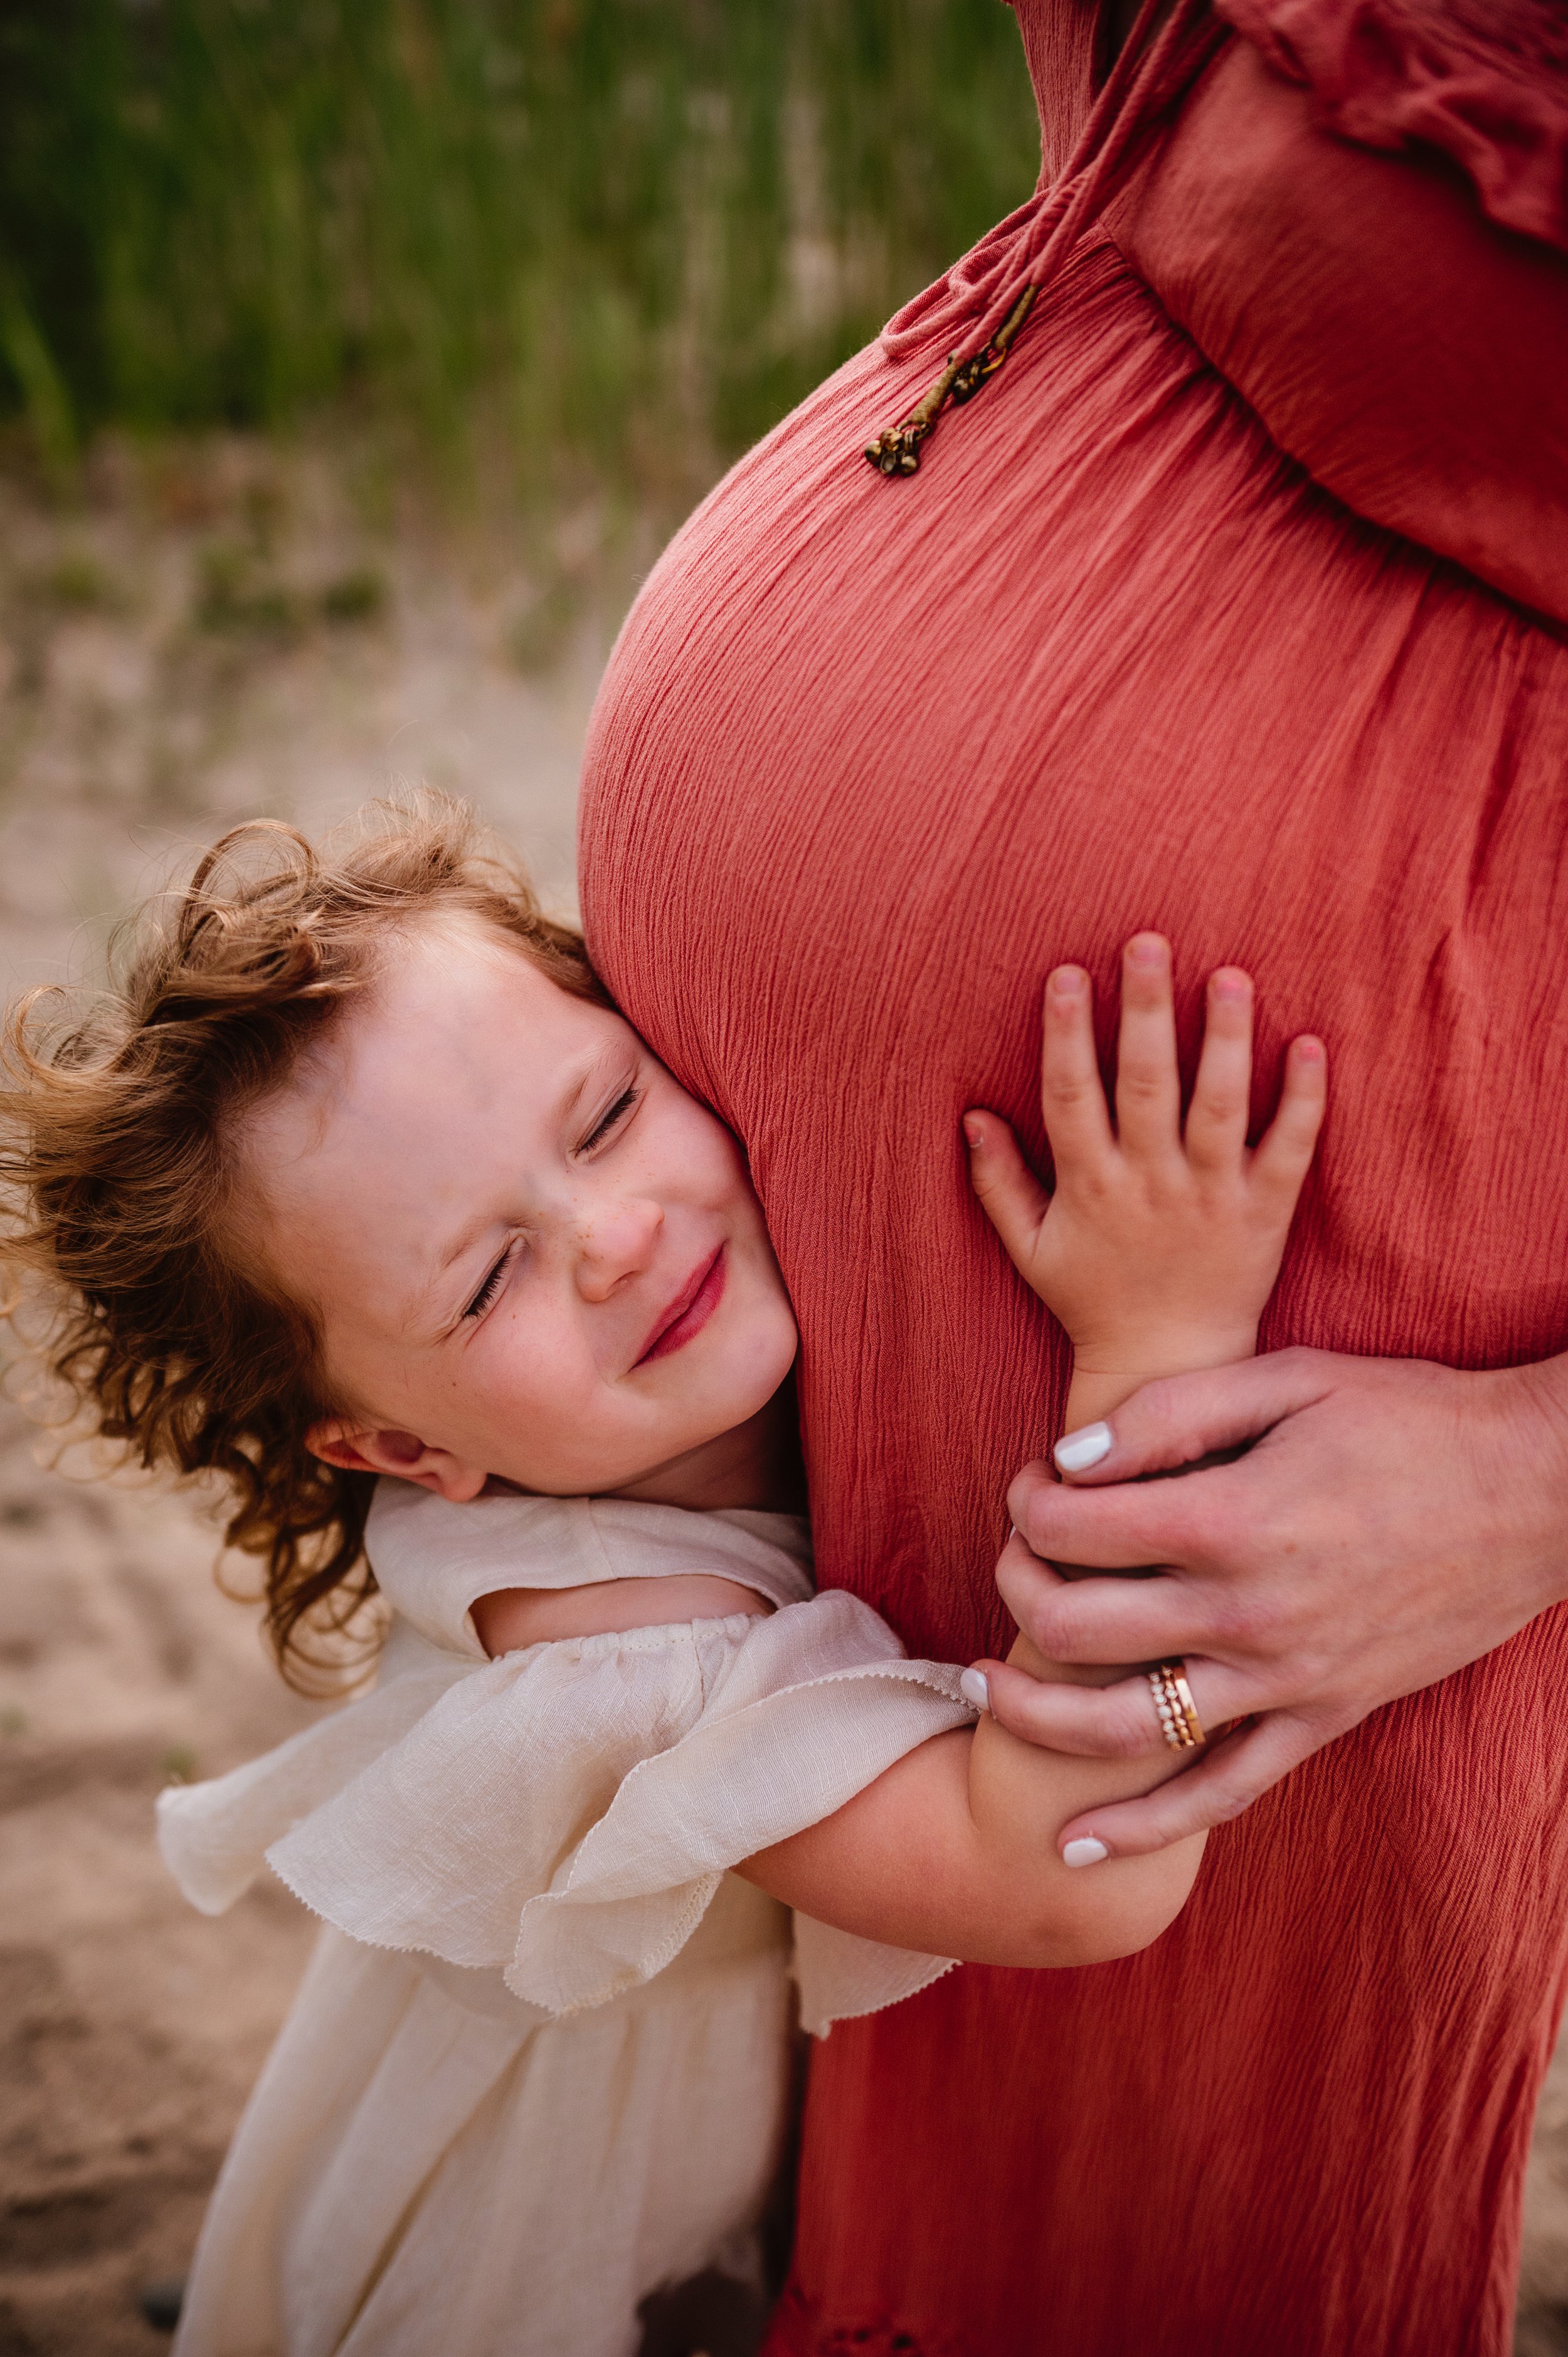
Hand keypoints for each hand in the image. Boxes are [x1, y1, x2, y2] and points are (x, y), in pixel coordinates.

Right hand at [963, 936, 1324, 1395]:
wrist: (1169, 1367)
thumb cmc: (1091, 1300)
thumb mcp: (1030, 1248)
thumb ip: (997, 1181)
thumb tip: (970, 1113)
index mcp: (1091, 1187)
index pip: (1072, 1097)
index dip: (1067, 1034)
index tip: (1067, 972)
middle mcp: (1151, 1186)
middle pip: (1147, 1087)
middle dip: (1145, 1012)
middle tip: (1147, 941)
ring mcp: (1212, 1198)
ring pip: (1219, 1108)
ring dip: (1225, 1039)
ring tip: (1230, 974)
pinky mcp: (1265, 1213)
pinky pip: (1289, 1149)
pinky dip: (1303, 1098)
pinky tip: (1309, 1042)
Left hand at [969, 1346, 1567, 1858]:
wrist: (1538, 1491)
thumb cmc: (1410, 1418)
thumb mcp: (1289, 1377)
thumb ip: (1169, 1411)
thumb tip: (1064, 1460)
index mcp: (1234, 1517)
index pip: (1073, 1529)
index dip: (1028, 1503)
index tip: (1034, 1485)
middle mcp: (1250, 1612)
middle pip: (1076, 1628)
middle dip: (1017, 1588)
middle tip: (1015, 1560)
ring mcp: (1287, 1680)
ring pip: (1125, 1729)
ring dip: (1035, 1715)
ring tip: (984, 1685)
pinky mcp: (1323, 1720)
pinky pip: (1222, 1795)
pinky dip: (1144, 1830)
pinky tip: (1075, 1844)